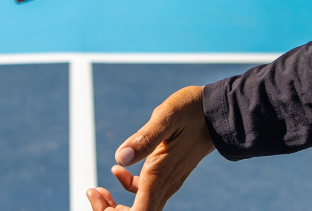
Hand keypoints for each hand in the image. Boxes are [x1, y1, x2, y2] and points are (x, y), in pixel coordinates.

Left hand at [87, 85, 215, 210]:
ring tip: (98, 189)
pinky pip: (146, 194)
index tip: (97, 194)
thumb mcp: (166, 117)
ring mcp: (168, 182)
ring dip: (116, 205)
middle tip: (93, 192)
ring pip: (141, 208)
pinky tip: (118, 171)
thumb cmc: (192, 110)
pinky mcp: (168, 175)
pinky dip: (127, 189)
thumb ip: (145, 138)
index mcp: (161, 176)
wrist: (218, 112)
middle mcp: (165, 185)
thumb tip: (120, 159)